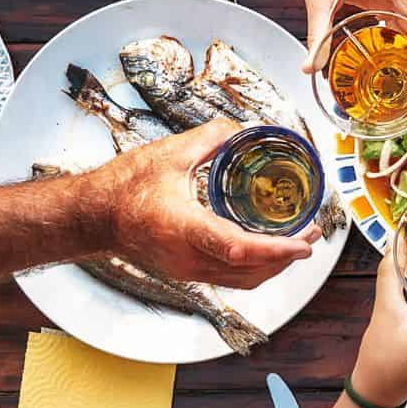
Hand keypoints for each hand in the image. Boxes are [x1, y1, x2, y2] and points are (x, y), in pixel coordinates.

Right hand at [101, 120, 317, 287]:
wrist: (94, 216)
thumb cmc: (124, 186)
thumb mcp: (169, 153)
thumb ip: (211, 138)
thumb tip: (245, 128)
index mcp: (184, 227)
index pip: (239, 248)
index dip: (276, 249)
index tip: (304, 243)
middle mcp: (190, 257)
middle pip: (252, 269)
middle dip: (288, 255)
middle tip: (312, 233)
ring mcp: (191, 271)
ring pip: (246, 279)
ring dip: (277, 264)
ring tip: (300, 242)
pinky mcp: (191, 273)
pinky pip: (235, 278)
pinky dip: (259, 267)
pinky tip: (271, 250)